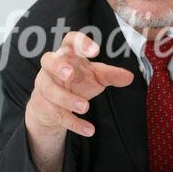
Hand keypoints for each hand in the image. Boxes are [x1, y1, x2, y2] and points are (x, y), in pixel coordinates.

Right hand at [25, 31, 133, 171]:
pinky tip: (89, 130)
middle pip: (47, 60)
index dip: (80, 43)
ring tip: (85, 106)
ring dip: (67, 99)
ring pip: (50, 90)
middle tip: (70, 73)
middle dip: (57, 66)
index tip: (95, 51)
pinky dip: (73, 123)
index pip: (70, 41)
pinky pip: (56, 114)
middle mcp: (51, 67)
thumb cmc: (76, 82)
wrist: (51, 105)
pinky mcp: (43, 105)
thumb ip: (111, 75)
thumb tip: (130, 77)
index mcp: (67, 54)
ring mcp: (44, 86)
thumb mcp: (95, 76)